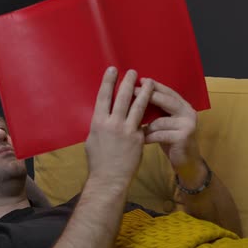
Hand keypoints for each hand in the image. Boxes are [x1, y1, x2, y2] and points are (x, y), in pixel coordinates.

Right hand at [85, 67, 153, 187]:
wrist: (109, 178)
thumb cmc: (98, 160)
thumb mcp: (92, 139)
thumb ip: (99, 125)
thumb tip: (103, 115)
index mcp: (98, 122)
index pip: (103, 96)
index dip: (108, 82)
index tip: (112, 70)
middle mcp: (113, 123)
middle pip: (122, 97)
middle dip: (128, 82)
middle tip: (133, 71)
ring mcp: (127, 130)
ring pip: (138, 106)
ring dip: (144, 92)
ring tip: (149, 81)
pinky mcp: (138, 138)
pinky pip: (143, 122)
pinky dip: (147, 113)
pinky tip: (154, 104)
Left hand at [134, 79, 205, 185]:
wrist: (186, 162)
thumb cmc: (171, 140)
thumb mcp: (166, 122)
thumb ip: (159, 109)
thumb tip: (138, 94)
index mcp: (184, 106)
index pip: (168, 92)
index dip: (155, 85)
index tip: (140, 80)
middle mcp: (189, 112)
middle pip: (167, 100)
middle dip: (148, 96)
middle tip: (132, 92)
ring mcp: (187, 125)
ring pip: (160, 121)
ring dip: (146, 126)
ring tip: (133, 129)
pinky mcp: (183, 138)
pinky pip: (160, 134)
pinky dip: (148, 137)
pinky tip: (141, 140)